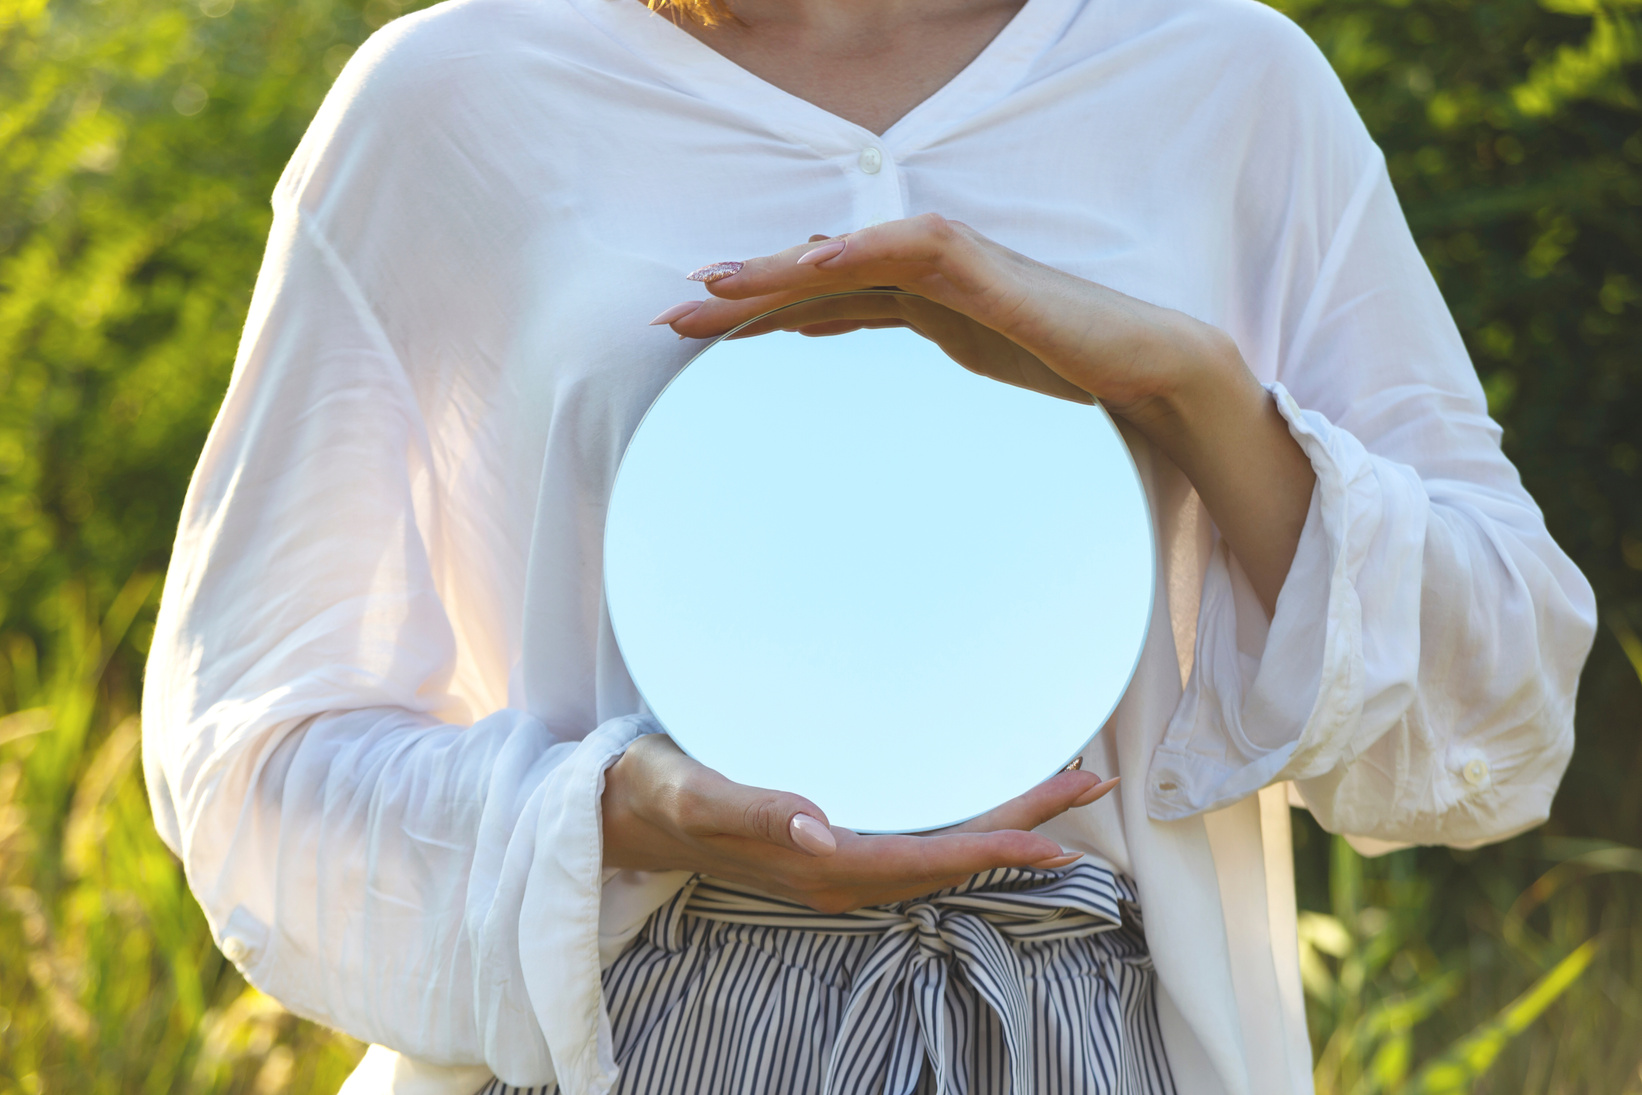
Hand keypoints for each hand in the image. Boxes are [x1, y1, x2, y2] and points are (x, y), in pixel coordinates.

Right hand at [601, 733, 1118, 913]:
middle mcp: (842, 872)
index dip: (994, 851)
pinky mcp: (834, 844)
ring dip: (1000, 822)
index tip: (1056, 841)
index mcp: (820, 866)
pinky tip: (980, 795)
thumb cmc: (661, 793)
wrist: (628, 810)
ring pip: (939, 848)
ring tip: (1058, 788)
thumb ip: (756, 810)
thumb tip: (824, 830)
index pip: (926, 861)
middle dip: (1022, 828)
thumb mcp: (698, 793)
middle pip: (950, 857)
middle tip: (1089, 783)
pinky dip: (961, 819)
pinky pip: (916, 837)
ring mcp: (840, 861)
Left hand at [651, 217, 1234, 421]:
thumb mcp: (958, 354)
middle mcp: (924, 273)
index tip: (690, 334)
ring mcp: (956, 269)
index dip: (752, 312)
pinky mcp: (989, 275)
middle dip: (743, 295)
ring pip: (851, 259)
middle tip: (670, 318)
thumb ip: (893, 332)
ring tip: (717, 286)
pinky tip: (817, 263)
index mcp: (914, 298)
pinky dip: (866, 253)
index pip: (817, 299)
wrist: (1143, 365)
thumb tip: (822, 328)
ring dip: (783, 271)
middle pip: (817, 277)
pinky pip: (917, 255)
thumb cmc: (1058, 359)